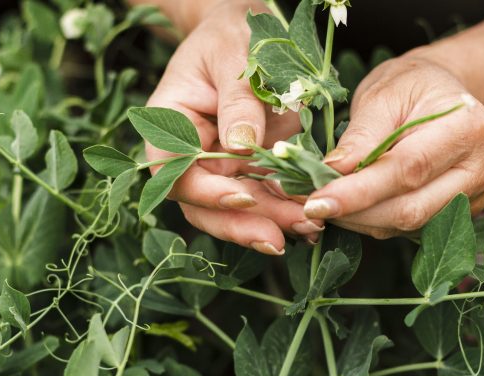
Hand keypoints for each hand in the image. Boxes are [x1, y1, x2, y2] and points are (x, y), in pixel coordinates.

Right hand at [146, 0, 323, 253]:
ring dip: (271, 224)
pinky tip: (312, 218)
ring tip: (308, 228)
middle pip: (205, 204)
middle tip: (280, 237)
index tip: (244, 197)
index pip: (174, 173)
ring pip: (239, 208)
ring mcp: (223, 164)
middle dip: (242, 223)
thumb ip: (237, 100)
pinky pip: (267, 196)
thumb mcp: (232, 53)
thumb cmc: (231, 32)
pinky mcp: (253, 167)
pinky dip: (287, 209)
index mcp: (171, 124)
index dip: (206, 194)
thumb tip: (241, 148)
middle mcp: (192, 153)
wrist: (247, 30)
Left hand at [302, 55, 483, 238]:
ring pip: (408, 225)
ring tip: (327, 203)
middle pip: (410, 209)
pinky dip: (375, 221)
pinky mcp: (461, 213)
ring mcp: (475, 196)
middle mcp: (481, 168)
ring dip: (360, 220)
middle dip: (354, 212)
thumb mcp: (383, 94)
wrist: (443, 94)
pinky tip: (353, 206)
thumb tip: (331, 173)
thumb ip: (361, 136)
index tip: (316, 201)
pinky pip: (411, 228)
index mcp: (467, 128)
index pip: (407, 170)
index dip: (358, 192)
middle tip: (310, 206)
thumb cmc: (412, 86)